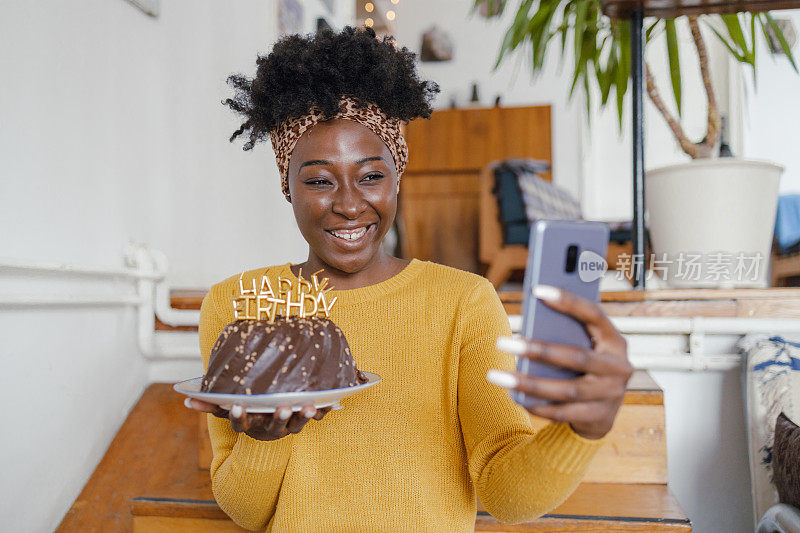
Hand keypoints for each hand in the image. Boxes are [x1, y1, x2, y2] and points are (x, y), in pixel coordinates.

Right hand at [185, 398, 332, 440]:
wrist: (269, 425)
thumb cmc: (248, 410)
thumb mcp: (228, 408)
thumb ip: (210, 404)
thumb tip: (187, 400)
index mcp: (250, 423)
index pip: (241, 422)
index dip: (238, 415)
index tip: (236, 404)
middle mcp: (270, 428)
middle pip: (274, 426)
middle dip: (277, 418)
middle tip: (280, 408)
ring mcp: (289, 425)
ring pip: (297, 424)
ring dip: (303, 416)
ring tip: (308, 406)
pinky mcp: (305, 420)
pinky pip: (317, 417)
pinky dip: (324, 411)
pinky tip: (332, 402)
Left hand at [488, 284, 632, 439]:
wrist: (604, 412)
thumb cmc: (584, 367)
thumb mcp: (584, 346)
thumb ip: (567, 334)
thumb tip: (530, 323)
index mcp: (615, 340)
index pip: (594, 315)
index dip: (568, 301)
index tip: (537, 290)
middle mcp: (618, 367)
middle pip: (575, 357)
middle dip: (537, 350)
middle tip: (503, 342)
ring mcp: (610, 395)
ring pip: (567, 390)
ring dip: (529, 383)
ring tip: (498, 376)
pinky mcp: (598, 418)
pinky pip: (563, 413)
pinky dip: (537, 405)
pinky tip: (513, 395)